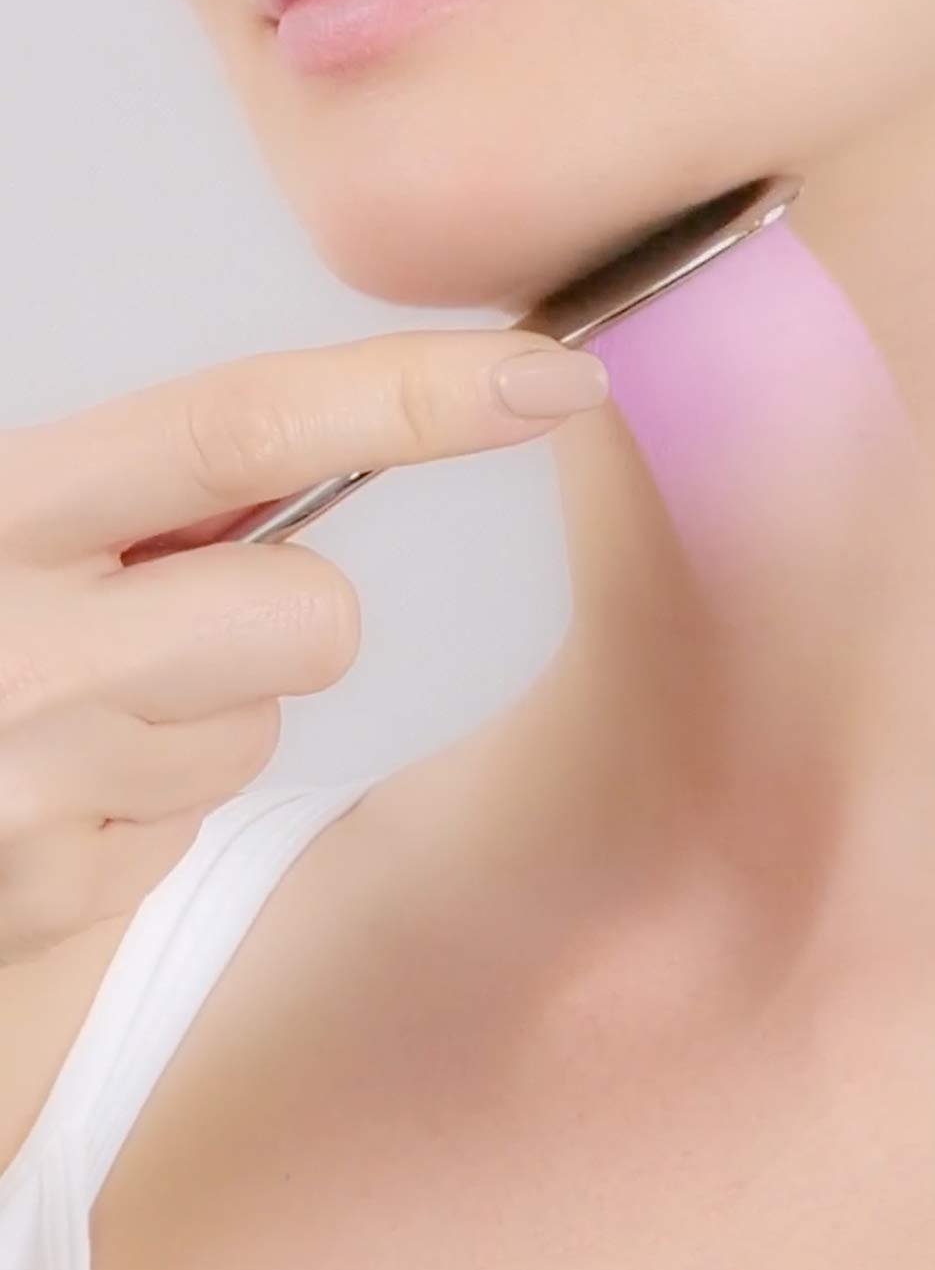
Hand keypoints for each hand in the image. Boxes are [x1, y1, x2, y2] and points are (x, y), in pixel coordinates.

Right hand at [0, 329, 609, 963]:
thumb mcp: (10, 518)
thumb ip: (137, 488)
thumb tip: (337, 444)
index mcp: (1, 502)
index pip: (242, 423)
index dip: (410, 394)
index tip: (545, 376)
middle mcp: (10, 638)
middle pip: (306, 617)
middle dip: (290, 622)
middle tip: (170, 627)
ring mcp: (25, 782)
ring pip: (258, 731)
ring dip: (197, 722)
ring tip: (68, 715)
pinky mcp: (37, 893)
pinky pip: (187, 830)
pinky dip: (142, 811)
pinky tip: (45, 794)